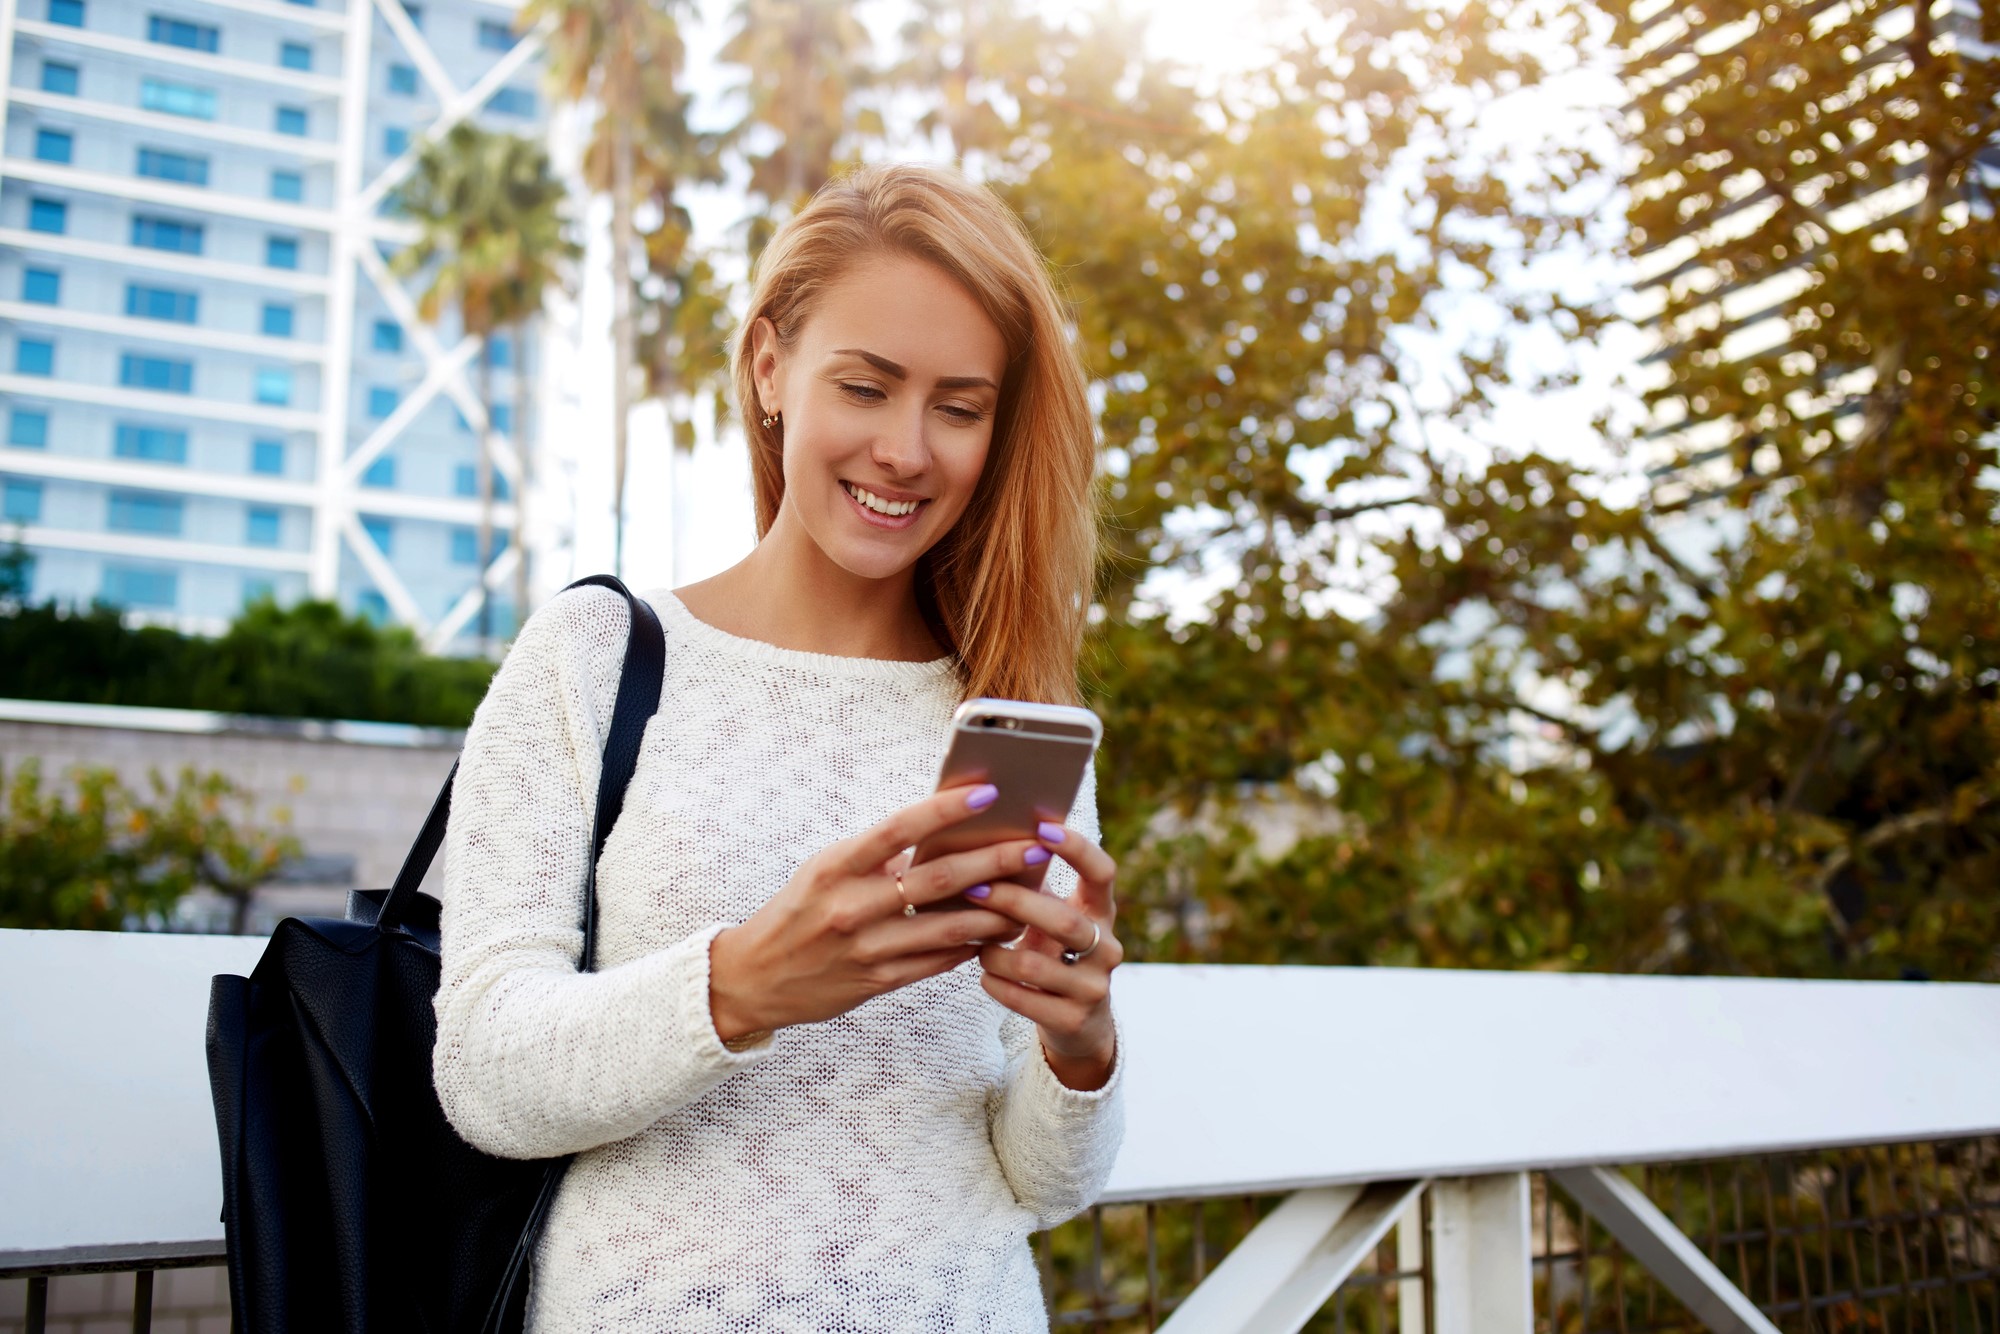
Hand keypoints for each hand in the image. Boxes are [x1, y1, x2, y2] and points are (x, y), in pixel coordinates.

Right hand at [708, 784, 1050, 1040]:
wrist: (754, 978)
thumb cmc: (797, 912)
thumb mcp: (824, 872)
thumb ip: (877, 858)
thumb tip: (942, 837)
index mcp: (835, 867)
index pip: (898, 829)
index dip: (944, 810)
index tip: (987, 793)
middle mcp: (851, 907)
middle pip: (936, 879)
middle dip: (993, 862)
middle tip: (1034, 846)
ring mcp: (866, 948)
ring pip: (948, 926)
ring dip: (996, 911)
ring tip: (1030, 894)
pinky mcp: (877, 982)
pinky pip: (937, 960)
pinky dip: (971, 943)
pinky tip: (997, 931)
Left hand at [969, 821, 1122, 1090]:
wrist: (1079, 1024)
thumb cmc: (1054, 953)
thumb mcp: (1052, 920)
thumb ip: (1034, 886)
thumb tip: (985, 839)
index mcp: (1102, 913)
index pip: (1103, 873)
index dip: (1078, 849)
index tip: (1043, 827)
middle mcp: (1108, 948)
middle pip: (1063, 920)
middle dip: (1015, 903)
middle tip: (975, 888)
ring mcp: (1093, 987)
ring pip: (1034, 965)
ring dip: (995, 952)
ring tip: (978, 945)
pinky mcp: (1073, 1020)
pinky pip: (1023, 998)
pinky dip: (996, 983)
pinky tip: (985, 974)